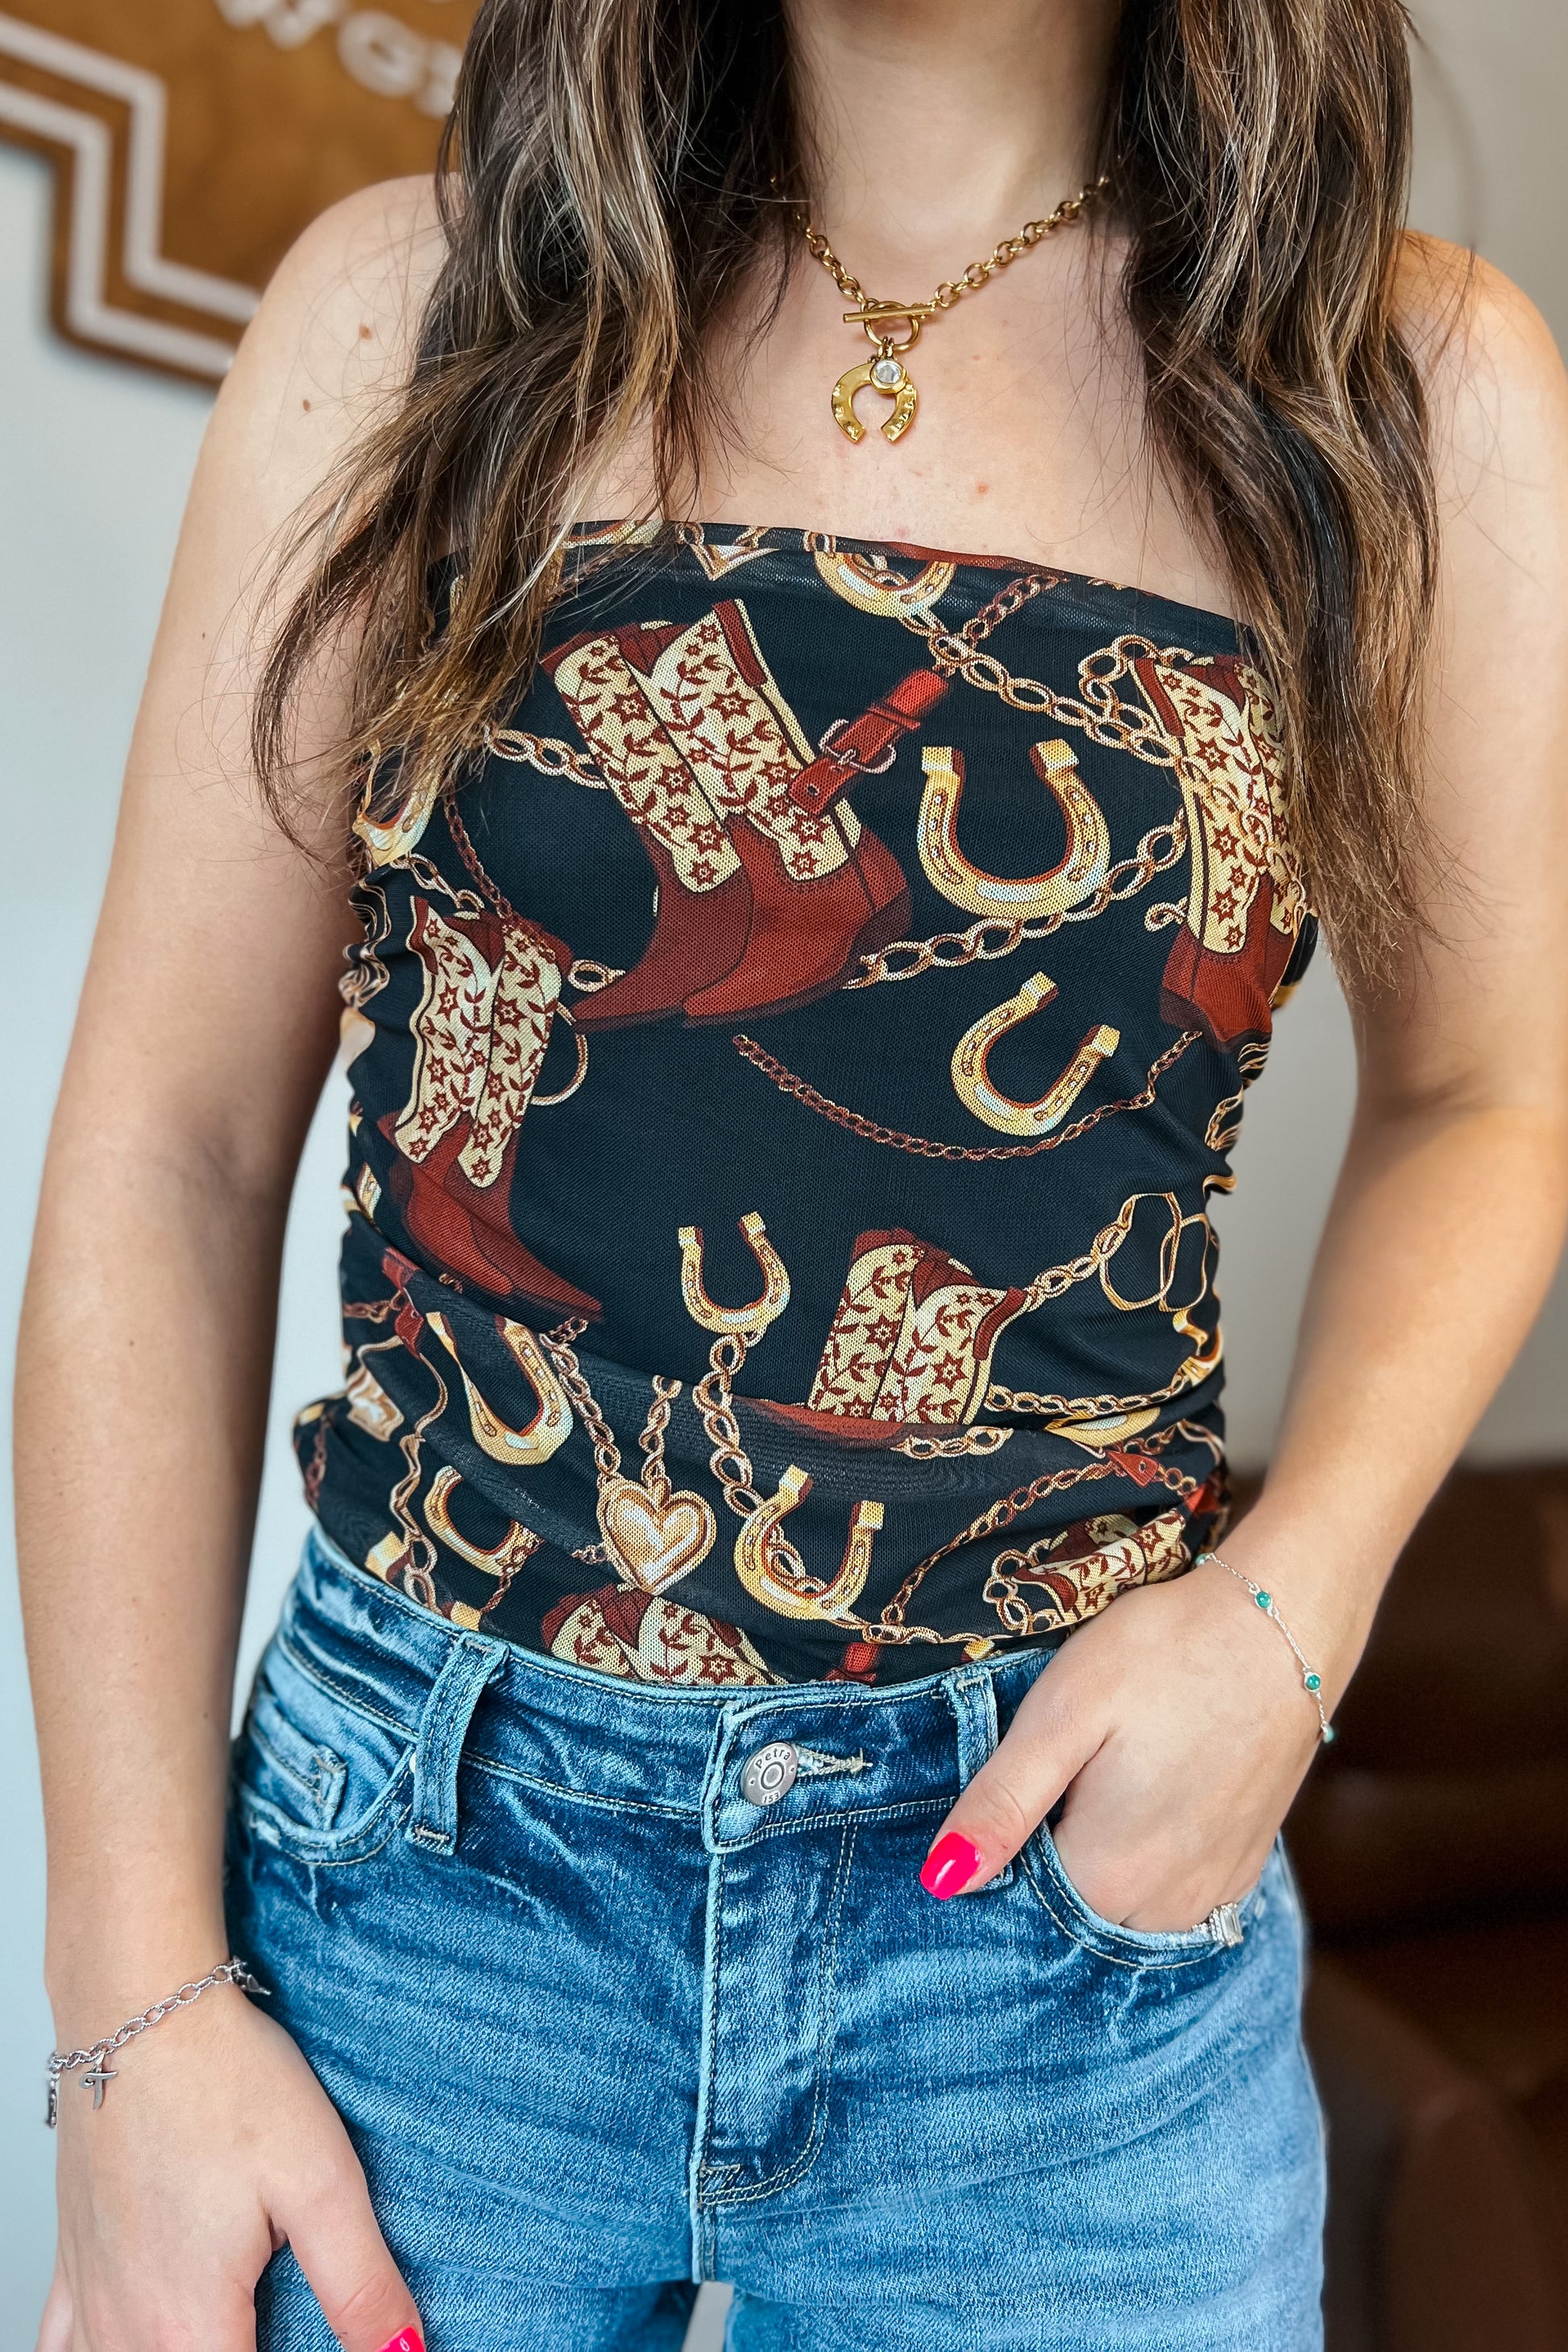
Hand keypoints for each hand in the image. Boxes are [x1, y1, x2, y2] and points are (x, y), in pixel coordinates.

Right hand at [37, 1981, 421, 2351]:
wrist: (140, 2008)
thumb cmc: (226, 2079)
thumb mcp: (320, 2180)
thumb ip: (360, 2284)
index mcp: (189, 2323)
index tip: (326, 2346)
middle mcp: (125, 2326)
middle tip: (285, 2328)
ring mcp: (91, 2294)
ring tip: (227, 2328)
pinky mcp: (74, 2257)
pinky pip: (61, 2345)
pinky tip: (130, 2338)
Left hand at [920, 1555, 1340, 1928]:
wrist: (1281, 1625)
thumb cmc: (1163, 1656)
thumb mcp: (1063, 1714)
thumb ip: (1002, 1803)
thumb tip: (940, 1879)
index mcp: (1107, 1875)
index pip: (1018, 1903)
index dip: (996, 1853)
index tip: (999, 1797)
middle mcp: (1163, 1908)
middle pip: (1071, 1913)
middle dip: (1043, 1864)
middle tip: (1053, 1775)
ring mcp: (1211, 1893)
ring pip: (1121, 1909)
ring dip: (1095, 1866)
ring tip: (1095, 1781)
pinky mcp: (1242, 1868)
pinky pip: (1170, 1895)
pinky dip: (1143, 1864)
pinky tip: (1140, 1798)